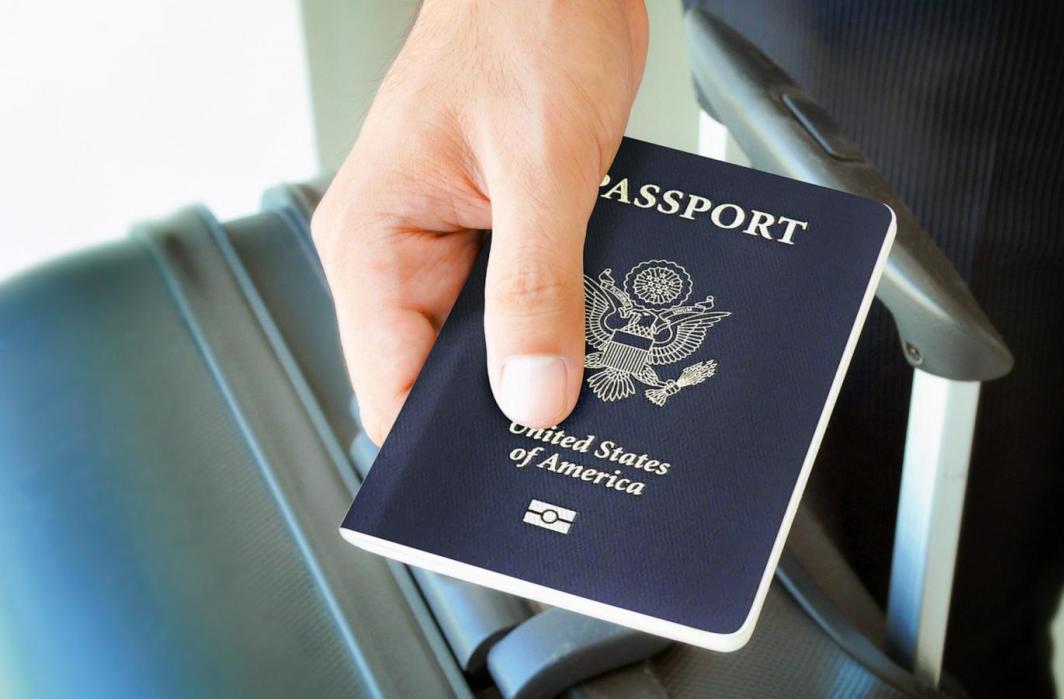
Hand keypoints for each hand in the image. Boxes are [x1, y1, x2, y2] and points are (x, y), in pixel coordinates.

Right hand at [312, 0, 647, 442]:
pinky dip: (564, 319)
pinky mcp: (497, 229)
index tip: (501, 490)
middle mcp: (400, 249)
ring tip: (600, 387)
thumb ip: (535, 287)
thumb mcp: (541, 167)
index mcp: (373, 239)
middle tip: (575, 443)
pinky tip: (606, 334)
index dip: (441, 450)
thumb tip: (531, 395)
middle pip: (442, 375)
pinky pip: (525, 300)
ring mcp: (450, 241)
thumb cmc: (528, 23)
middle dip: (506, 409)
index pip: (388, 387)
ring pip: (490, 342)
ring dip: (543, 362)